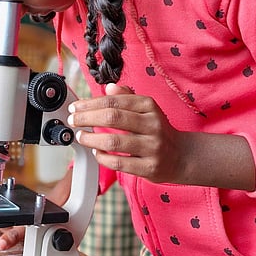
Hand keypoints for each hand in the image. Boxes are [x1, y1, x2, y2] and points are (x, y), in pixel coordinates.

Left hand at [68, 83, 255, 189]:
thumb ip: (127, 97)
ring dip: (91, 139)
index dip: (90, 104)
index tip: (75, 107)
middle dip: (87, 118)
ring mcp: (152, 147)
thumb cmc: (158, 130)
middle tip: (73, 121)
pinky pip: (120, 163)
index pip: (114, 101)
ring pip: (114, 141)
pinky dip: (103, 158)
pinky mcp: (150, 167)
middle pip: (112, 118)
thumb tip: (108, 88)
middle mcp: (152, 124)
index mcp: (149, 106)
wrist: (182, 156)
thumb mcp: (146, 109)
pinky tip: (96, 153)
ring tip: (81, 137)